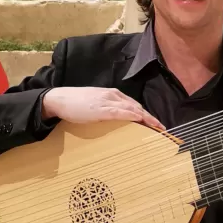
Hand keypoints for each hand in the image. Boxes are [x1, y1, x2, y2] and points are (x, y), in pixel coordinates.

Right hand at [41, 87, 163, 131]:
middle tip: (162, 128)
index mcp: (112, 95)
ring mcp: (107, 101)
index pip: (134, 105)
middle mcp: (112, 95)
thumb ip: (108, 111)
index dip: (147, 114)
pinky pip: (120, 112)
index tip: (156, 123)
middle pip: (136, 107)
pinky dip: (132, 115)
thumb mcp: (96, 106)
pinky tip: (140, 119)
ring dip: (146, 118)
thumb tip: (118, 121)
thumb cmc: (76, 104)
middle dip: (150, 117)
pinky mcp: (100, 108)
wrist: (59, 99)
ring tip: (157, 127)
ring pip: (132, 109)